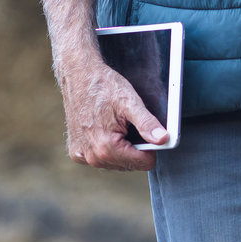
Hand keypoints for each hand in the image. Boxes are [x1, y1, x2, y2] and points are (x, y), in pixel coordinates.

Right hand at [56, 52, 168, 171]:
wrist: (78, 76)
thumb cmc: (103, 86)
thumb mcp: (129, 102)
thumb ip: (147, 123)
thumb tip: (164, 139)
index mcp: (107, 147)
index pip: (144, 163)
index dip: (151, 147)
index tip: (146, 130)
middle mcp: (93, 157)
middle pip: (130, 165)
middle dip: (134, 148)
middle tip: (127, 124)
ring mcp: (82, 156)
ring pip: (116, 163)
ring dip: (121, 149)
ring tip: (116, 125)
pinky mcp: (76, 152)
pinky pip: (101, 158)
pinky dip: (106, 148)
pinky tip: (104, 130)